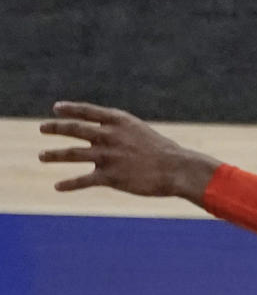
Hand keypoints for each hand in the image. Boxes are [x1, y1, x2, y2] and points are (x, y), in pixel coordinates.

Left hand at [38, 101, 219, 200]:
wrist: (176, 168)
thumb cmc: (162, 151)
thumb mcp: (140, 132)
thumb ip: (120, 132)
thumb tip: (102, 135)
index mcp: (119, 121)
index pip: (88, 111)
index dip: (70, 109)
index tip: (56, 108)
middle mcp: (110, 136)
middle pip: (75, 129)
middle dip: (56, 128)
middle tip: (42, 127)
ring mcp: (108, 156)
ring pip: (73, 154)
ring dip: (54, 155)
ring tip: (41, 156)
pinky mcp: (110, 177)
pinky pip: (83, 180)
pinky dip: (69, 184)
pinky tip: (58, 186)